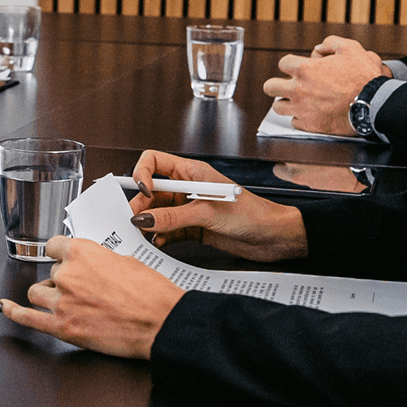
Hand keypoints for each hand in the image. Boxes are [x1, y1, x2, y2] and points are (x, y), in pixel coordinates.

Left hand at [0, 235, 185, 357]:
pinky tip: (5, 308)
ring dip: (49, 294)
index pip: (56, 245)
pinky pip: (28, 318)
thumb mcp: (125, 261)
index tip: (64, 257)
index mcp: (82, 251)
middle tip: (85, 288)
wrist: (162, 322)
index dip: (63, 254)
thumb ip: (98, 260)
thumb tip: (90, 266)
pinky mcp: (63, 327)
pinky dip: (14, 312)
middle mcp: (68, 274)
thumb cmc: (151, 293)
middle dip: (64, 278)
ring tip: (67, 300)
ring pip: (38, 292)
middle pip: (51, 271)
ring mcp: (62, 302)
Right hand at [128, 150, 308, 260]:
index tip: (143, 192)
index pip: (154, 162)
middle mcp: (187, 188)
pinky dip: (161, 237)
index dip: (142, 174)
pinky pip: (169, 231)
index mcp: (191, 172)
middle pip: (152, 192)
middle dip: (141, 206)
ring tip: (143, 237)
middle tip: (132, 223)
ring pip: (158, 213)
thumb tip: (143, 219)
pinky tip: (160, 244)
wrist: (274, 237)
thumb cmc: (252, 214)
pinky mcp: (194, 229)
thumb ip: (173, 216)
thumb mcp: (208, 213)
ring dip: (149, 225)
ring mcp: (190, 209)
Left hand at [262, 35, 390, 134]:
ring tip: (296, 101)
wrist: (373, 104)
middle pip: (270, 87)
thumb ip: (330, 43)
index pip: (283, 63)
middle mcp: (298, 90)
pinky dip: (300, 118)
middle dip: (277, 84)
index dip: (291, 64)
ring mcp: (302, 109)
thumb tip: (319, 49)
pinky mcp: (310, 125)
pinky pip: (294, 123)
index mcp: (304, 69)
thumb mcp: (350, 48)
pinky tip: (308, 114)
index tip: (297, 68)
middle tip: (286, 86)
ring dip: (286, 103)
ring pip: (278, 107)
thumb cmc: (362, 76)